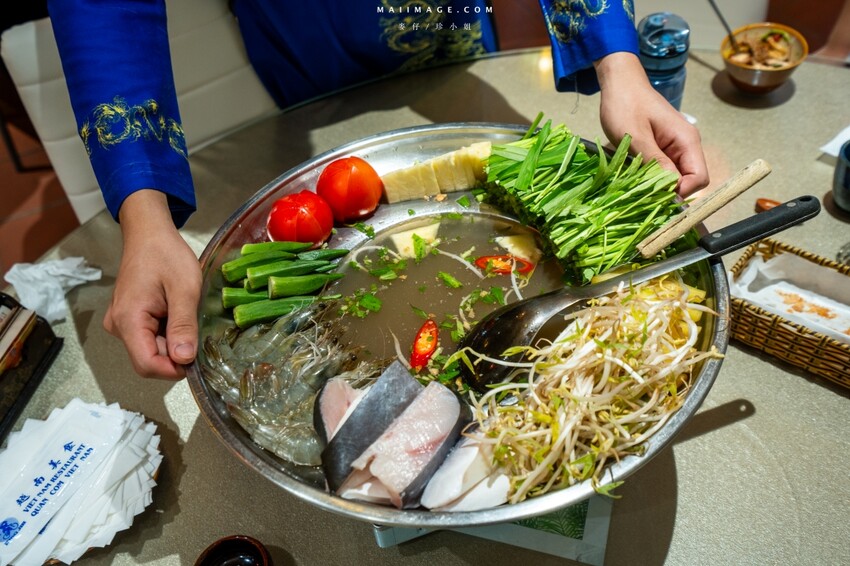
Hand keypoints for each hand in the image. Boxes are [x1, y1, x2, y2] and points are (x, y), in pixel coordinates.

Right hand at [105, 190, 200, 378]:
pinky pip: (149, 337)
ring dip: (173, 342)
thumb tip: (184, 360)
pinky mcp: (128, 319)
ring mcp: (122, 323)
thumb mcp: (184, 289)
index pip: (147, 365)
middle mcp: (119, 326)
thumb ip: (183, 325)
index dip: (173, 369)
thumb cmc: (167, 255)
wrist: (149, 233)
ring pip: (151, 349)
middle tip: (196, 331)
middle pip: (149, 359)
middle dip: (176, 354)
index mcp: (128, 320)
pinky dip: (168, 333)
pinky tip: (177, 314)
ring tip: (186, 316)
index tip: (197, 359)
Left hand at [594, 52, 708, 196]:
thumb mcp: (636, 137)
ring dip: (657, 185)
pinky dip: (651, 176)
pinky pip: (664, 170)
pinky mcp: (664, 148)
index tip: (656, 196)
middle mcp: (687, 145)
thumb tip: (672, 189)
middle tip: (642, 192)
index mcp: (687, 140)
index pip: (700, 178)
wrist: (620, 82)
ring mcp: (676, 147)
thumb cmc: (625, 105)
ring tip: (635, 182)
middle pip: (689, 181)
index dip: (681, 192)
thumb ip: (655, 162)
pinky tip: (634, 173)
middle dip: (669, 191)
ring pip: (675, 178)